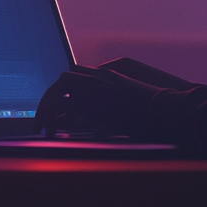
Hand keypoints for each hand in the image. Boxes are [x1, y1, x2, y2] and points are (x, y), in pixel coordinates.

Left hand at [35, 63, 161, 136]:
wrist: (165, 111)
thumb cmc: (157, 111)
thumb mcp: (134, 101)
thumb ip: (117, 101)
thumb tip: (102, 115)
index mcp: (110, 73)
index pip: (79, 74)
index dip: (68, 90)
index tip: (60, 107)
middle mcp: (98, 75)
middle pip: (65, 78)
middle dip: (51, 97)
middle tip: (44, 117)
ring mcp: (93, 87)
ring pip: (58, 88)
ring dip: (46, 107)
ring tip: (41, 127)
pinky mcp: (90, 102)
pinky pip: (60, 107)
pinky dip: (51, 118)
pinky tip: (50, 133)